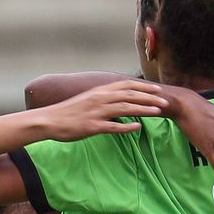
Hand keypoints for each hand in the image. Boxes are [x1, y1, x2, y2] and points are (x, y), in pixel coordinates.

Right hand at [36, 80, 167, 141]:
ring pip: (125, 108)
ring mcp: (96, 112)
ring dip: (143, 109)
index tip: (157, 90)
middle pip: (129, 95)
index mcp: (99, 91)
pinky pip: (112, 126)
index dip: (143, 87)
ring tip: (158, 112)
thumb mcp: (87, 100)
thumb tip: (116, 101)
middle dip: (149, 98)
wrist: (49, 120)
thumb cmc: (68, 112)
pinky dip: (126, 126)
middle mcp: (100, 98)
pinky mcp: (92, 126)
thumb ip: (102, 99)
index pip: (126, 85)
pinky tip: (138, 127)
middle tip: (165, 102)